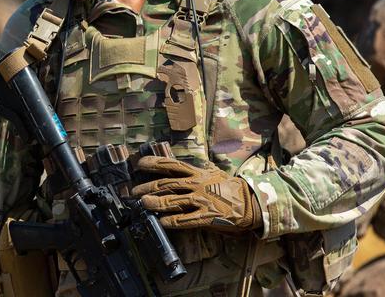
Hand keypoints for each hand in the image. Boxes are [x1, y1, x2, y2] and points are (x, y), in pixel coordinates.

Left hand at [131, 156, 261, 232]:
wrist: (251, 201)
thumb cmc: (230, 187)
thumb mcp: (212, 173)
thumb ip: (196, 171)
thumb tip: (182, 168)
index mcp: (197, 173)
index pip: (171, 165)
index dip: (153, 163)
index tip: (139, 164)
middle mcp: (196, 184)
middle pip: (166, 184)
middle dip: (147, 187)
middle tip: (133, 192)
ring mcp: (201, 200)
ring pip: (173, 200)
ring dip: (155, 202)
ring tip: (143, 204)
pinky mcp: (207, 216)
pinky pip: (185, 219)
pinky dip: (171, 221)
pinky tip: (161, 222)